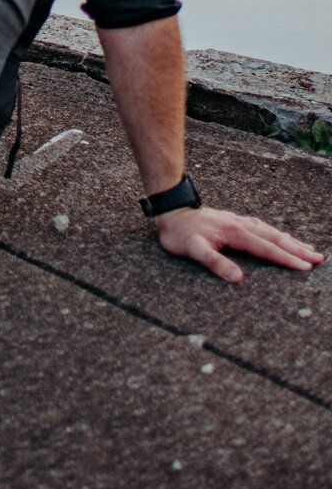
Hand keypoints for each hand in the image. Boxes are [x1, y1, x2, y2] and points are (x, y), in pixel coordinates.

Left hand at [155, 205, 323, 283]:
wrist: (171, 211)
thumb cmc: (180, 234)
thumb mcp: (192, 250)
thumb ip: (214, 262)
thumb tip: (237, 278)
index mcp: (234, 232)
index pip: (266, 248)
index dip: (286, 258)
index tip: (305, 267)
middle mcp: (240, 224)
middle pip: (274, 237)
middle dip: (297, 249)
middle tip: (319, 259)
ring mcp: (239, 221)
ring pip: (271, 231)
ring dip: (291, 240)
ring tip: (309, 249)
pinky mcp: (235, 221)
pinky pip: (262, 227)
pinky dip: (276, 234)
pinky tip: (281, 237)